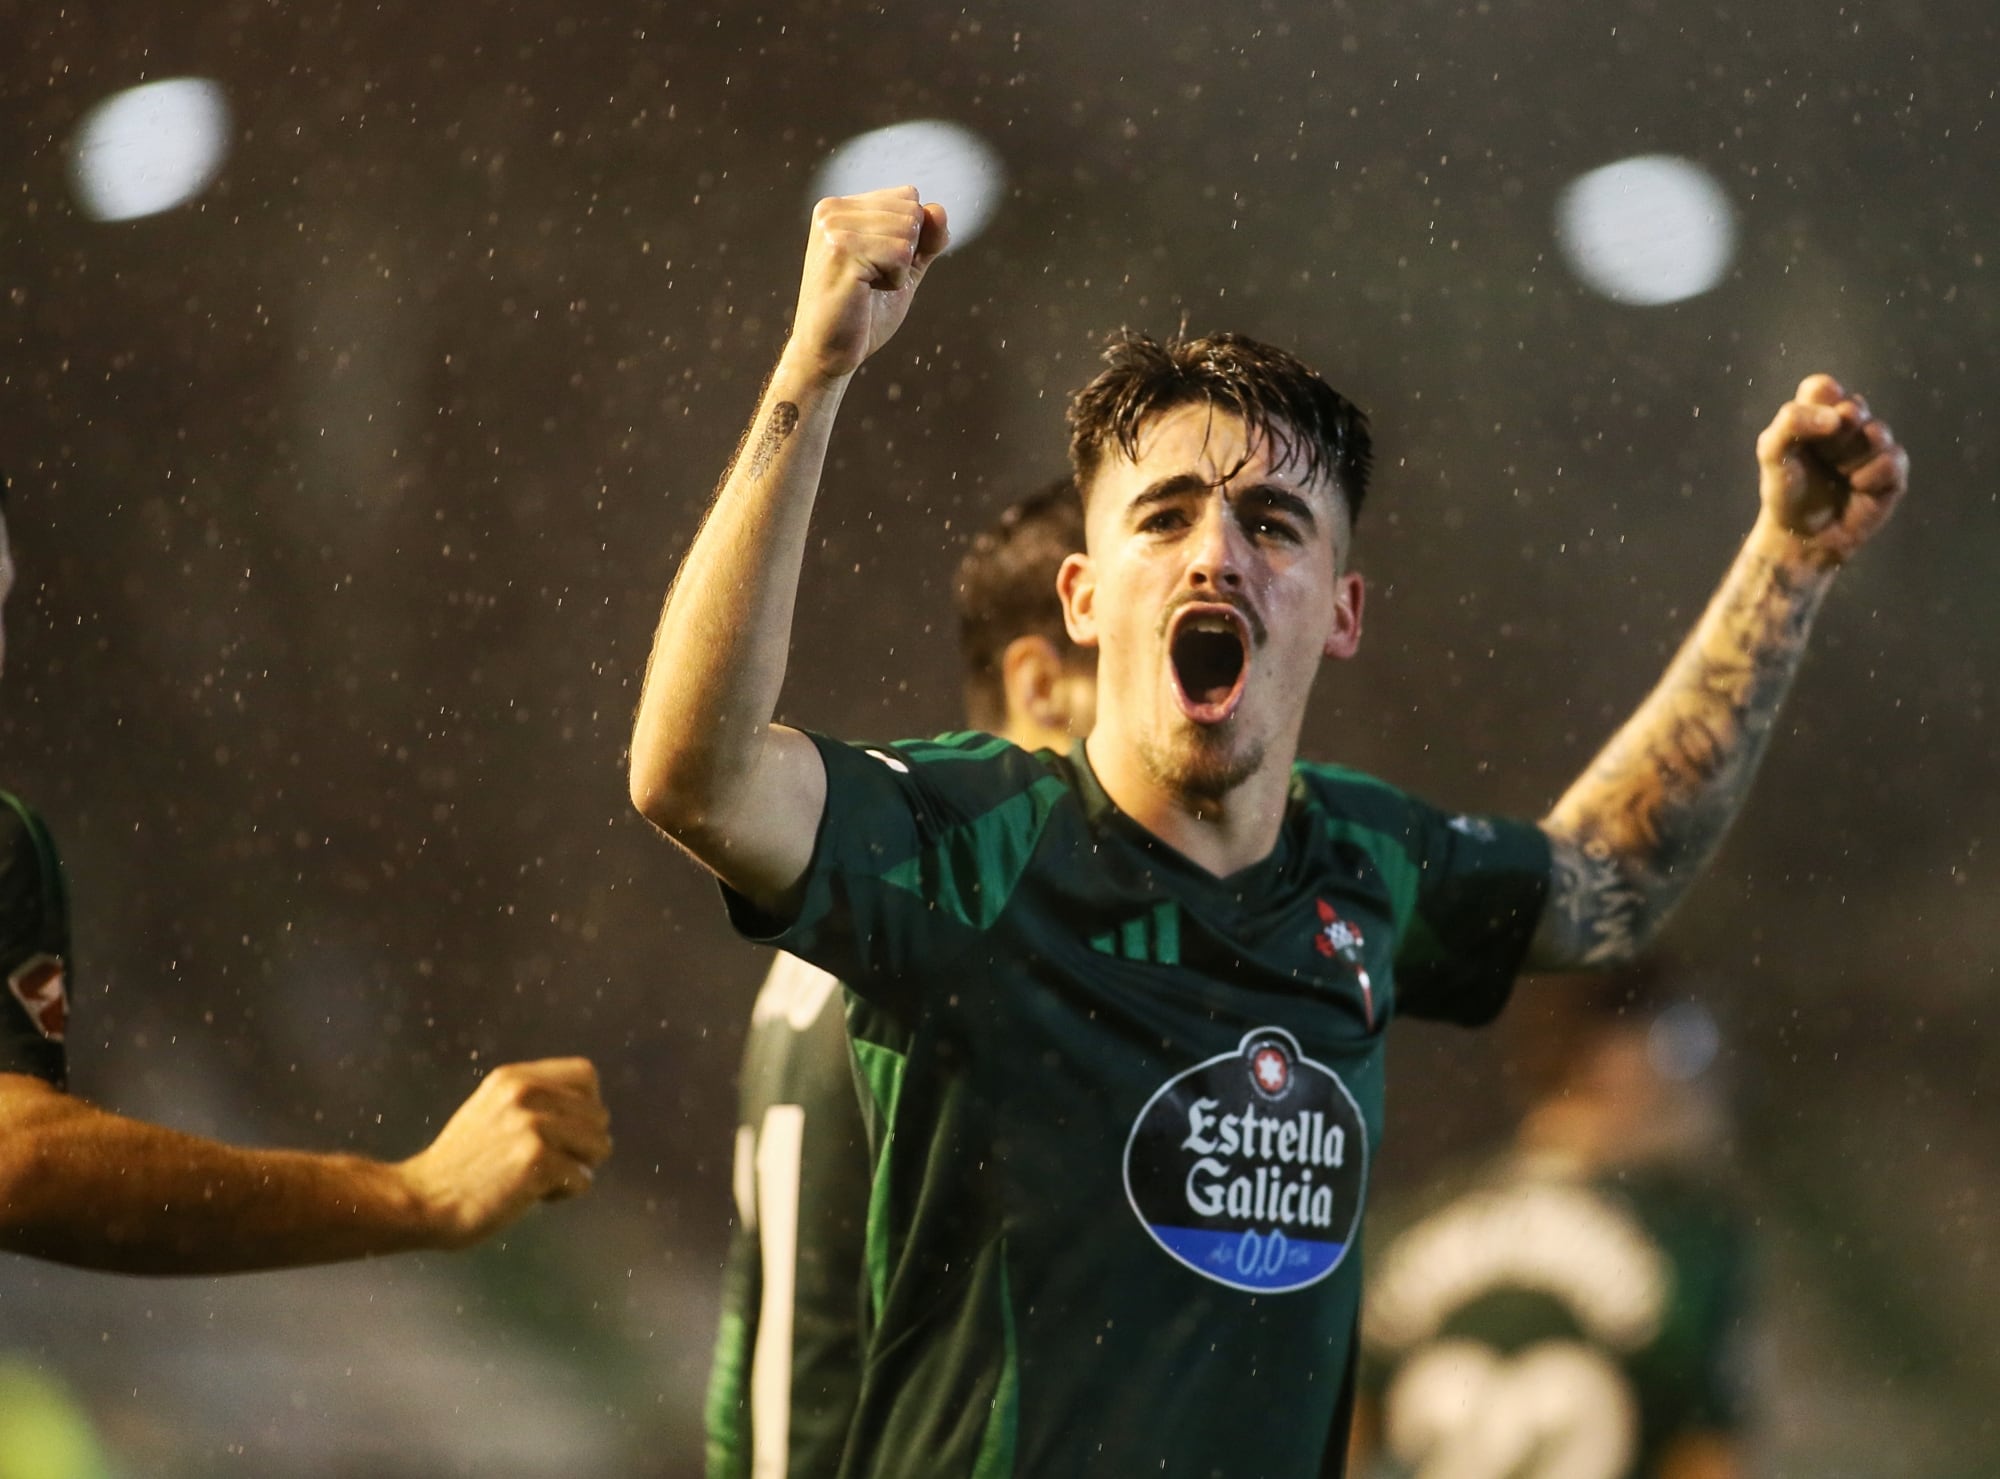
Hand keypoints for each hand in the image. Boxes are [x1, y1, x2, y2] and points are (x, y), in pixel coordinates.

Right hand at [398, 1058, 611, 1248]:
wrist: (421, 1200)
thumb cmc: (459, 1165)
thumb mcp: (493, 1110)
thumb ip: (534, 1101)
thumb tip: (588, 1110)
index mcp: (515, 1078)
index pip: (586, 1074)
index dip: (588, 1105)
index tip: (569, 1131)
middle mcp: (527, 1093)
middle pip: (599, 1114)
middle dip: (584, 1145)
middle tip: (551, 1163)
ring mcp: (533, 1126)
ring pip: (599, 1146)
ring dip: (578, 1168)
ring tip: (543, 1178)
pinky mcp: (537, 1160)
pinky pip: (583, 1180)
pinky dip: (565, 1194)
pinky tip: (533, 1196)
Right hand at [782, 186, 949, 383]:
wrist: (829, 352)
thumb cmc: (862, 313)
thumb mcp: (903, 268)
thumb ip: (925, 238)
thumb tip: (939, 209)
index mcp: (840, 208)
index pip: (908, 196)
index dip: (909, 238)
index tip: (877, 265)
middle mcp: (833, 211)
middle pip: (911, 211)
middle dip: (905, 253)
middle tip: (872, 279)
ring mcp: (835, 229)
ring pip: (908, 231)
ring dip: (899, 268)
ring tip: (867, 286)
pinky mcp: (842, 252)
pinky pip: (900, 254)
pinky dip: (895, 280)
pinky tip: (866, 292)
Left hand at [1756, 373, 1908, 565]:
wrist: (1803, 535)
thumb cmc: (1785, 491)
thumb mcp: (1772, 453)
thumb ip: (1791, 423)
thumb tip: (1837, 418)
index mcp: (1817, 414)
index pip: (1824, 387)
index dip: (1819, 406)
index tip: (1808, 433)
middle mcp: (1848, 425)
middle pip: (1853, 407)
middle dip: (1833, 438)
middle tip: (1821, 460)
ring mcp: (1873, 446)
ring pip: (1877, 431)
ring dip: (1851, 458)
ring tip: (1839, 476)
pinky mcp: (1892, 470)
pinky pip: (1892, 458)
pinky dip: (1870, 476)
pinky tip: (1857, 488)